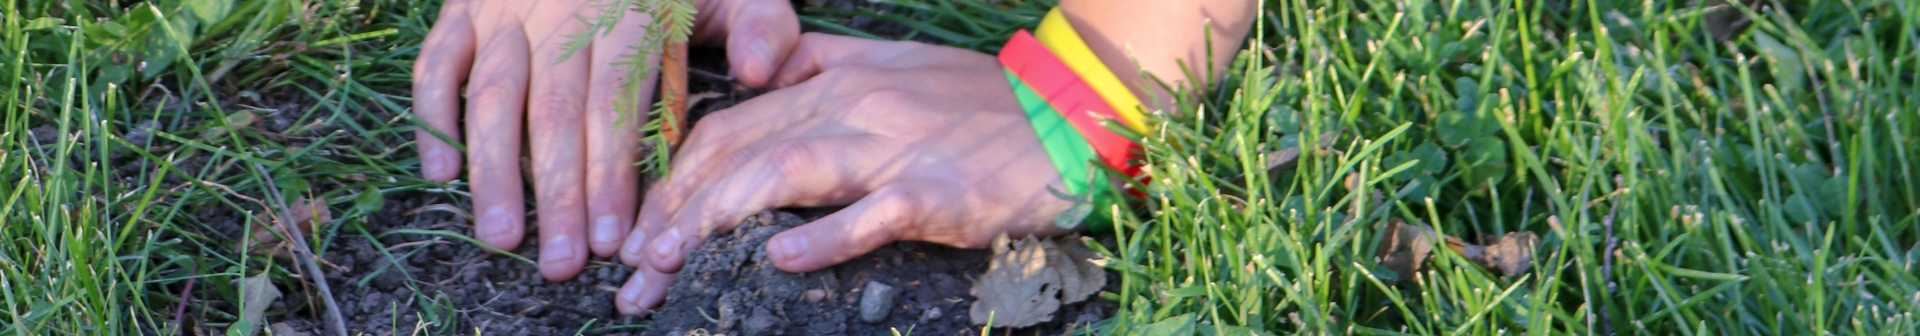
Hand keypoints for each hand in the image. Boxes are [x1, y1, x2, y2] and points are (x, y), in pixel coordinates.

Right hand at [410, 0, 798, 280]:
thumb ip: (761, 23)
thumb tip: (760, 71)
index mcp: (629, 7)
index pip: (617, 100)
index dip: (612, 172)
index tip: (615, 235)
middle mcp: (560, 6)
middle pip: (554, 111)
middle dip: (558, 195)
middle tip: (562, 263)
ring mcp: (504, 7)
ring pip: (492, 95)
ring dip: (494, 172)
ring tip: (502, 238)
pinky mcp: (463, 7)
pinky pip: (439, 63)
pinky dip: (433, 116)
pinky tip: (443, 173)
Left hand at [614, 33, 1078, 314]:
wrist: (1073, 116)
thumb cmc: (984, 103)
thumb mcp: (896, 65)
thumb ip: (826, 66)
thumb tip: (765, 74)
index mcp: (839, 78)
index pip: (731, 121)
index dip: (672, 173)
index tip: (639, 224)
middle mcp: (855, 105)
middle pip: (739, 148)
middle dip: (672, 208)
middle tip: (631, 268)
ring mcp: (895, 147)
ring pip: (782, 172)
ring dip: (715, 220)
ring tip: (669, 266)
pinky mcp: (936, 192)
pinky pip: (870, 213)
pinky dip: (822, 237)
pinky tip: (778, 259)